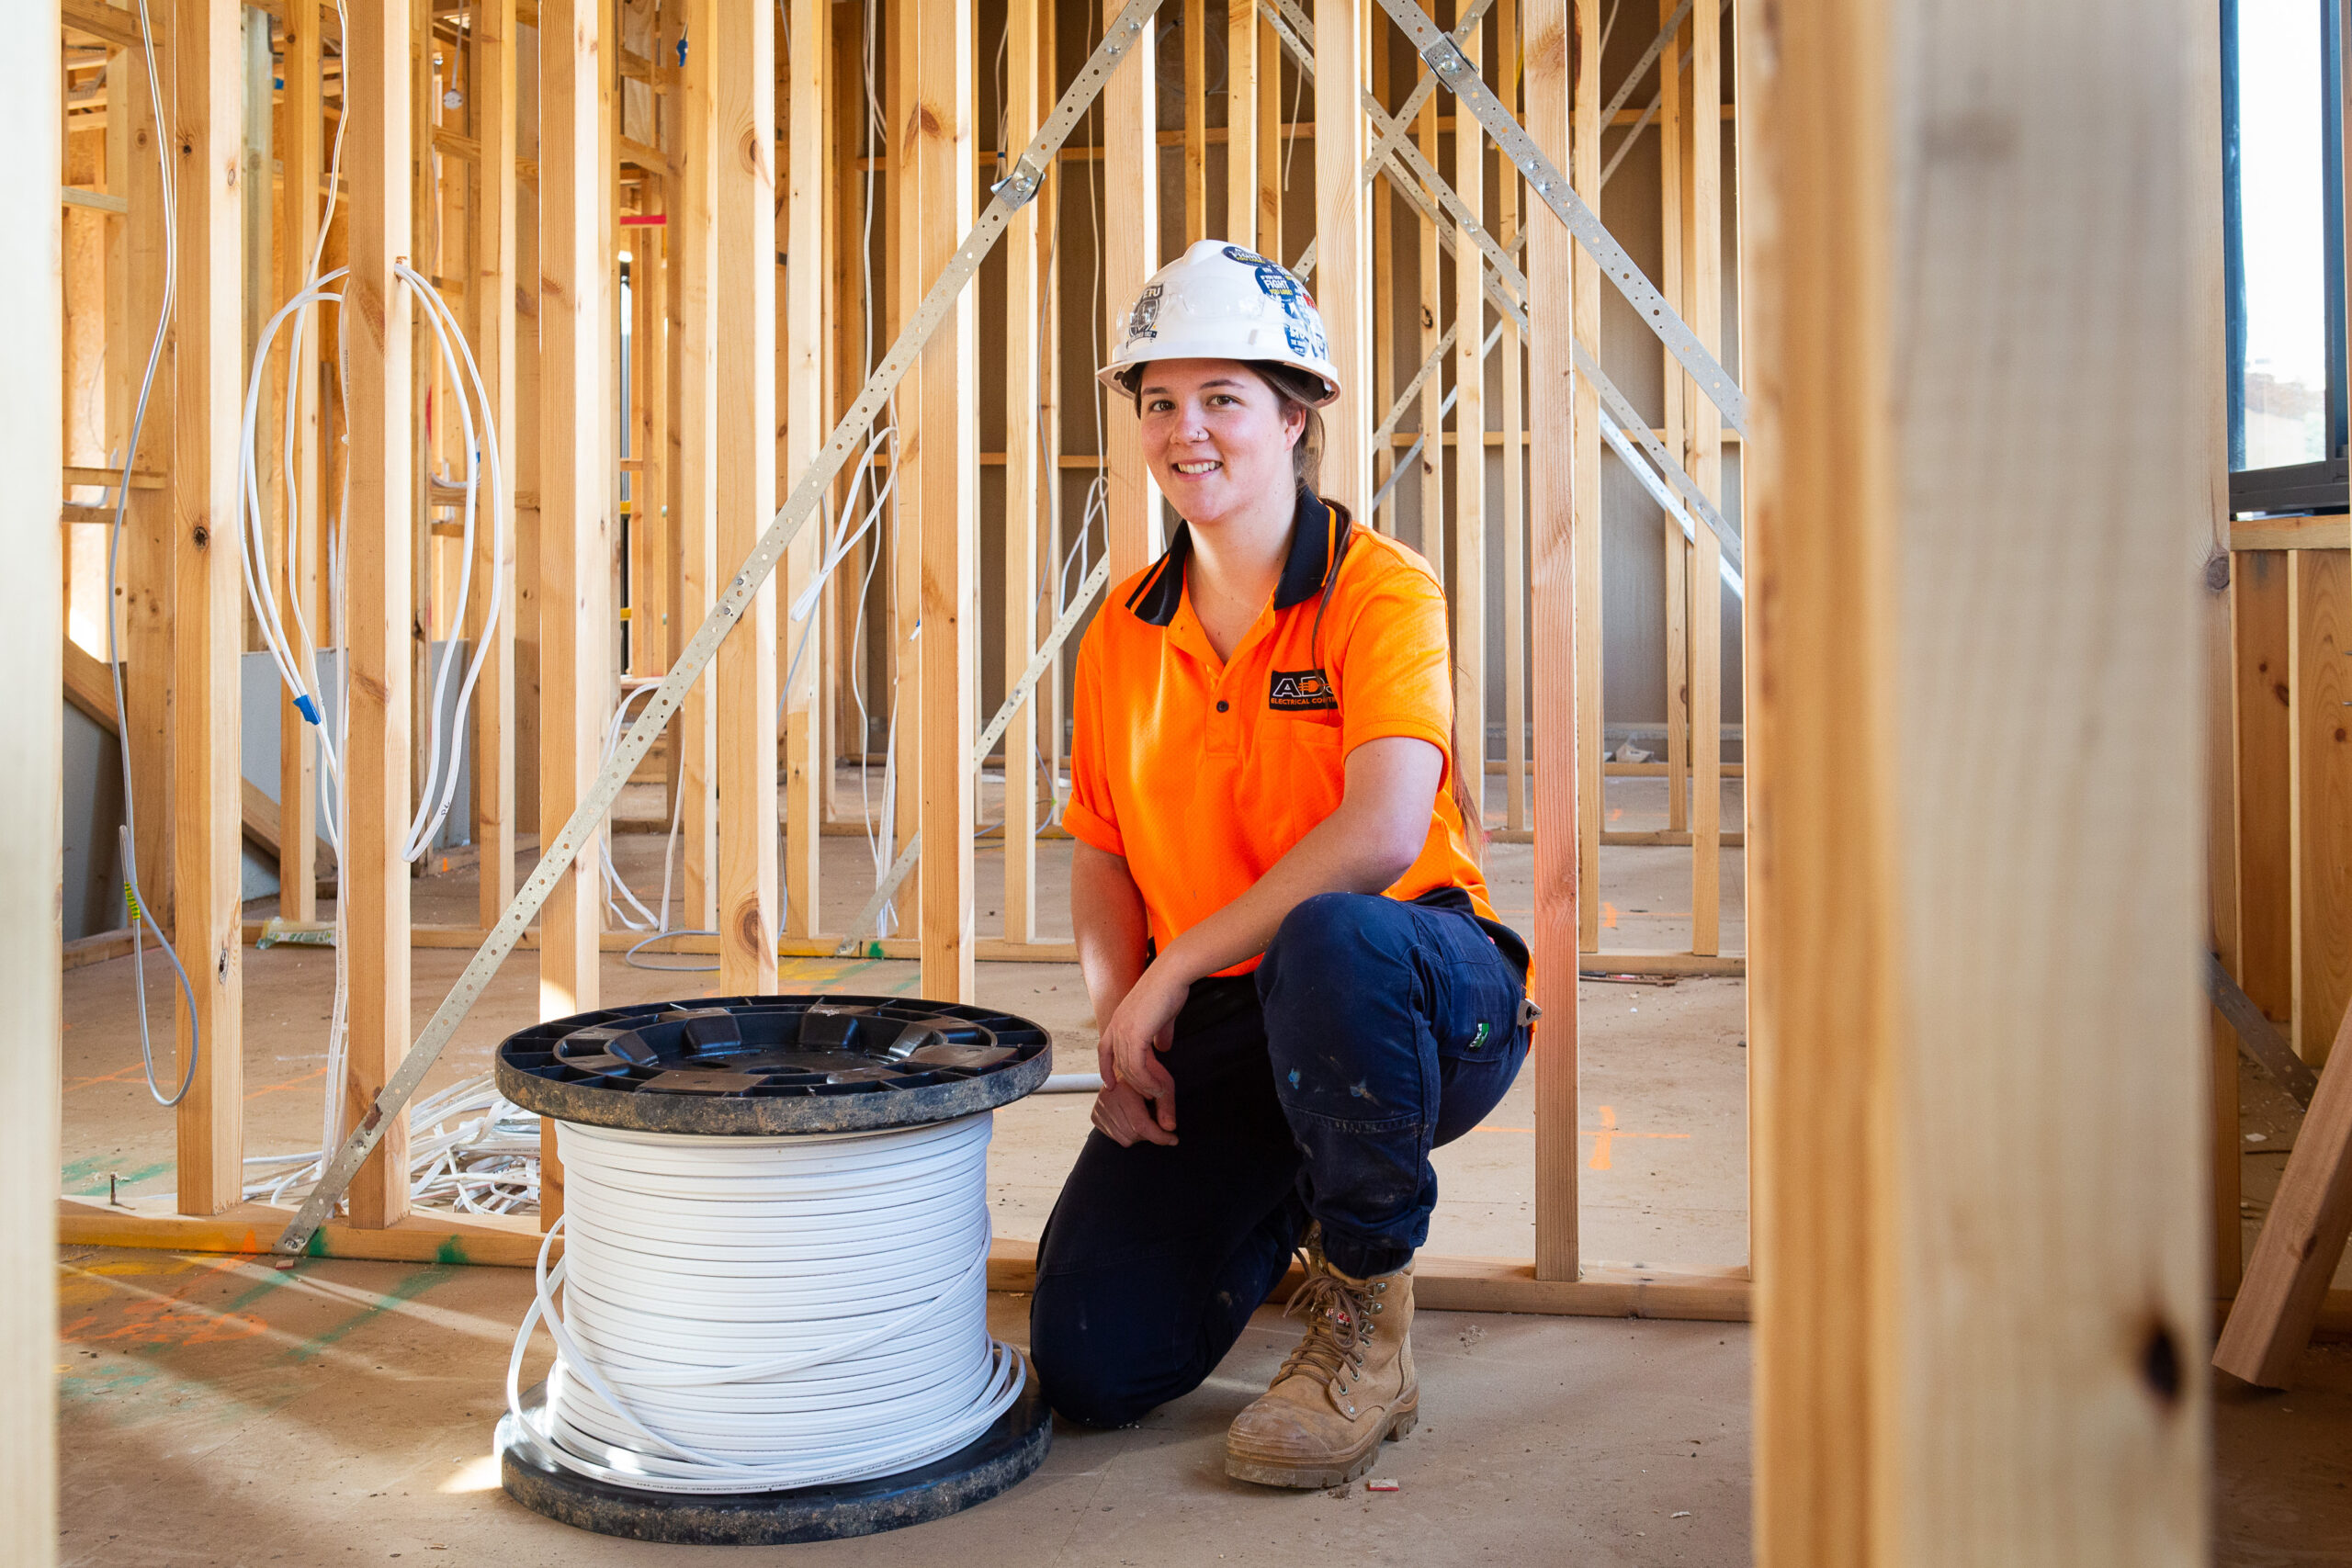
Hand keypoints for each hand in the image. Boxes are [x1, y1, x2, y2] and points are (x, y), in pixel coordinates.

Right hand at [1090, 1076, 1177, 1147]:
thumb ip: (1167, 1107)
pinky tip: (1132, 1118)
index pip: (1141, 1124)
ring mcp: (1099, 1108)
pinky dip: (1128, 1133)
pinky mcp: (1095, 1116)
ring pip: (1125, 1139)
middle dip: (1151, 1134)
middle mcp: (1106, 1099)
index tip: (1174, 1139)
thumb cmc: (1150, 1076)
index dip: (1160, 1136)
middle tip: (1158, 1120)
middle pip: (1134, 1135)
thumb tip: (1170, 1127)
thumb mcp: (1164, 1086)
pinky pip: (1116, 1137)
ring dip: (1139, 1134)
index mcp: (1122, 1090)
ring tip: (1144, 1116)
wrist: (1129, 1069)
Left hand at [1095, 961, 1187, 1137]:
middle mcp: (1117, 1025)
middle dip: (1132, 1083)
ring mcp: (1124, 1030)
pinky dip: (1148, 1080)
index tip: (1111, 1085)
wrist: (1173, 973)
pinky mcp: (1135, 1034)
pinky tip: (1160, 1086)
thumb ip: (1160, 1033)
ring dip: (1144, 1085)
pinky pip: (1138, 1067)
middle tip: (1149, 1096)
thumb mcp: (1162, 1016)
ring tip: (1159, 1094)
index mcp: (1119, 1019)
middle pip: (1118, 1064)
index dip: (1106, 1068)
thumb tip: (1163, 1048)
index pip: (1104, 1049)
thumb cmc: (1169, 988)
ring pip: (1128, 1069)